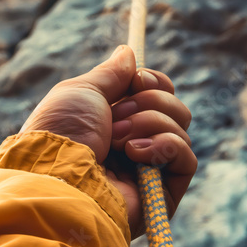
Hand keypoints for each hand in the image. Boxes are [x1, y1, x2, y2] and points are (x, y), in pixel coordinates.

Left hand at [20, 45, 195, 237]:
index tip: (138, 80)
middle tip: (117, 117)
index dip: (155, 82)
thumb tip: (129, 53)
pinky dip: (164, 146)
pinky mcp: (163, 194)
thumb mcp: (82, 91)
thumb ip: (111, 73)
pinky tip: (135, 154)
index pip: (157, 94)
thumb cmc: (62, 133)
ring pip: (180, 128)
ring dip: (150, 123)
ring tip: (117, 140)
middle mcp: (134, 145)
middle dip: (148, 103)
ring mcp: (149, 170)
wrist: (59, 177)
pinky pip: (187, 158)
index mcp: (115, 122)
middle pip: (174, 108)